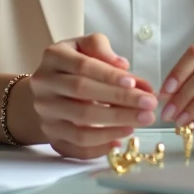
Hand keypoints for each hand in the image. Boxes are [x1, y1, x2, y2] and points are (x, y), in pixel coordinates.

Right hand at [29, 33, 157, 159]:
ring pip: (80, 125)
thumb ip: (102, 49)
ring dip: (114, 125)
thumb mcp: (83, 46)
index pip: (83, 66)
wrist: (45, 91)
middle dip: (120, 100)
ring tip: (140, 121)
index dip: (109, 75)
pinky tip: (120, 139)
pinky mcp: (51, 136)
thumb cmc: (72, 65)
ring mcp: (45, 114)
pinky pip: (76, 147)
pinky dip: (100, 147)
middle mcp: (44, 86)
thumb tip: (123, 66)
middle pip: (82, 94)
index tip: (134, 83)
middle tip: (149, 105)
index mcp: (53, 57)